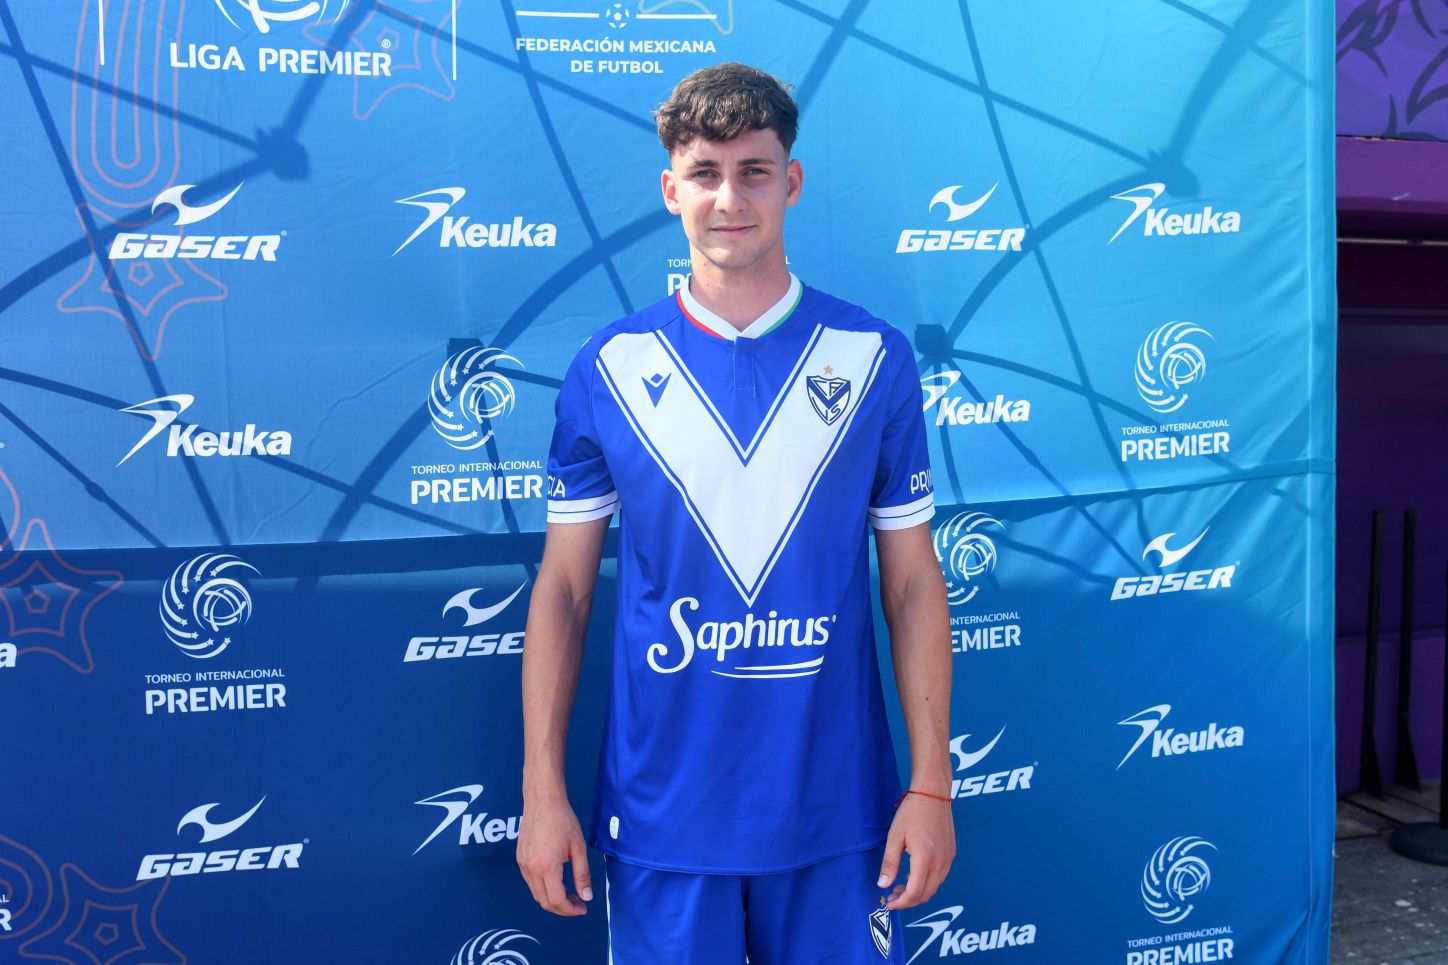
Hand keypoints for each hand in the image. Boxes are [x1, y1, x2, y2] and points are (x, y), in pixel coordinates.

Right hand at [516, 795, 591, 915]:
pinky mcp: (519, 859)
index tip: (583, 908)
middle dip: (562, 908)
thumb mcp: (578, 848)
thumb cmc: (563, 820)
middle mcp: (531, 868)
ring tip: (569, 893)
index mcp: (548, 866)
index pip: (557, 900)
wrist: (542, 801)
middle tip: (578, 903)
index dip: (570, 910)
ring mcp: (523, 864)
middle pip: (544, 901)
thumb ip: (582, 875)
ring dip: (552, 899)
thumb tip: (586, 897)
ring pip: (536, 893)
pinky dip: (543, 888)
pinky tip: (556, 880)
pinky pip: (530, 882)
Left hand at [877, 793, 954, 910]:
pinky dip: (927, 883)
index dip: (901, 903)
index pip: (915, 893)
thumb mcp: (895, 837)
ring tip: (900, 886)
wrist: (933, 793)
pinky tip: (914, 875)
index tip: (889, 903)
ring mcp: (948, 858)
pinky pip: (940, 877)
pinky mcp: (951, 854)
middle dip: (908, 901)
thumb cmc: (912, 812)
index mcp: (925, 858)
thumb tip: (883, 885)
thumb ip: (889, 863)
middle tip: (892, 896)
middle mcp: (941, 862)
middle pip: (926, 895)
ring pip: (935, 888)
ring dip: (918, 893)